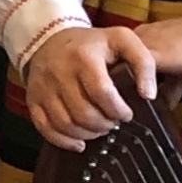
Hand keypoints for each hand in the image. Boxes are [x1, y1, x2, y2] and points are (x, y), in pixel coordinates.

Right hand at [18, 24, 156, 149]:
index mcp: (83, 56)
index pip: (102, 93)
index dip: (118, 110)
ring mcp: (43, 87)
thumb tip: (148, 95)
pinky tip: (79, 144)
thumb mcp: (122, 40)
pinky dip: (63, 141)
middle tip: (113, 122)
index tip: (127, 114)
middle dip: (104, 125)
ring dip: (87, 134)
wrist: (50, 39)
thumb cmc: (92, 44)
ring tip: (99, 129)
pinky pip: (44, 128)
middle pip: (83, 113)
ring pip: (65, 124)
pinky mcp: (33, 99)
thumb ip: (143, 63)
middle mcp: (59, 72)